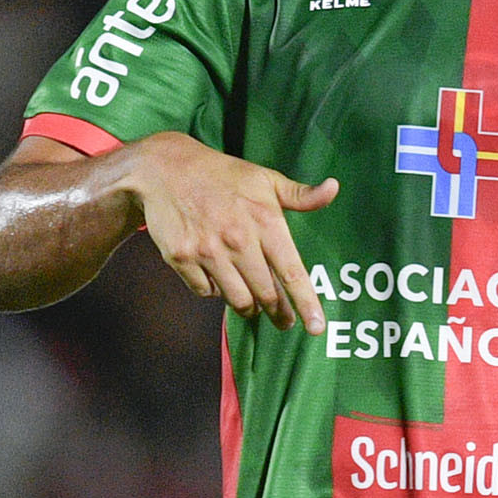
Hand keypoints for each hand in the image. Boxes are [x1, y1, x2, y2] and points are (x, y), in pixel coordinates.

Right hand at [126, 132, 338, 331]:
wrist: (164, 169)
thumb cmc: (222, 175)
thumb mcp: (264, 179)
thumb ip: (300, 195)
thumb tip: (333, 188)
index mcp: (265, 221)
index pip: (291, 272)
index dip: (306, 303)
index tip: (317, 328)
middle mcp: (238, 239)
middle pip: (266, 295)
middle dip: (278, 313)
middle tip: (284, 320)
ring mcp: (208, 250)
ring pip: (237, 300)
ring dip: (248, 306)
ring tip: (253, 302)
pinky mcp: (182, 257)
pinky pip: (205, 292)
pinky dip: (214, 290)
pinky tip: (218, 277)